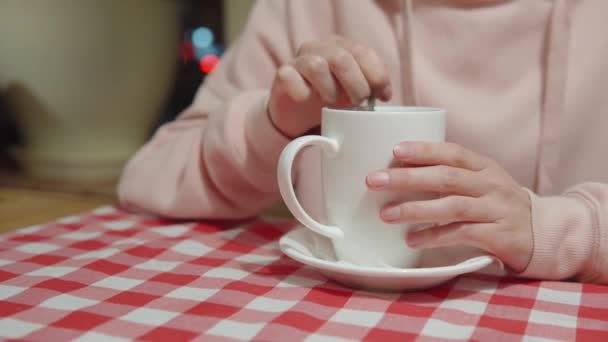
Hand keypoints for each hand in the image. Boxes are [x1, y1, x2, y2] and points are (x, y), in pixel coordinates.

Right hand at [268, 35, 391, 137]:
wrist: (296, 112)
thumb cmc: (328, 99)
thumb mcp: (353, 91)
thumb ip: (369, 87)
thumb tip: (385, 94)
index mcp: (340, 46)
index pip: (363, 52)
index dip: (377, 75)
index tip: (384, 96)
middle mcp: (319, 48)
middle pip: (342, 58)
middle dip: (357, 85)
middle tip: (359, 104)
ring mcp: (299, 60)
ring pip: (317, 66)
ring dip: (330, 89)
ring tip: (333, 103)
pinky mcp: (283, 75)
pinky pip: (291, 78)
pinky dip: (303, 92)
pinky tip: (307, 100)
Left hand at [365, 141, 532, 271]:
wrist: (541, 232)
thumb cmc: (497, 204)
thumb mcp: (480, 182)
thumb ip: (448, 175)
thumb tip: (398, 170)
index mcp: (483, 167)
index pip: (452, 152)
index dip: (424, 149)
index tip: (395, 150)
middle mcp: (490, 184)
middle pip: (446, 177)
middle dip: (407, 178)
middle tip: (374, 181)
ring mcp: (496, 209)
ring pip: (452, 206)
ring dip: (416, 209)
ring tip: (386, 214)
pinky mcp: (499, 235)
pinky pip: (462, 234)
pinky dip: (434, 236)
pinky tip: (412, 240)